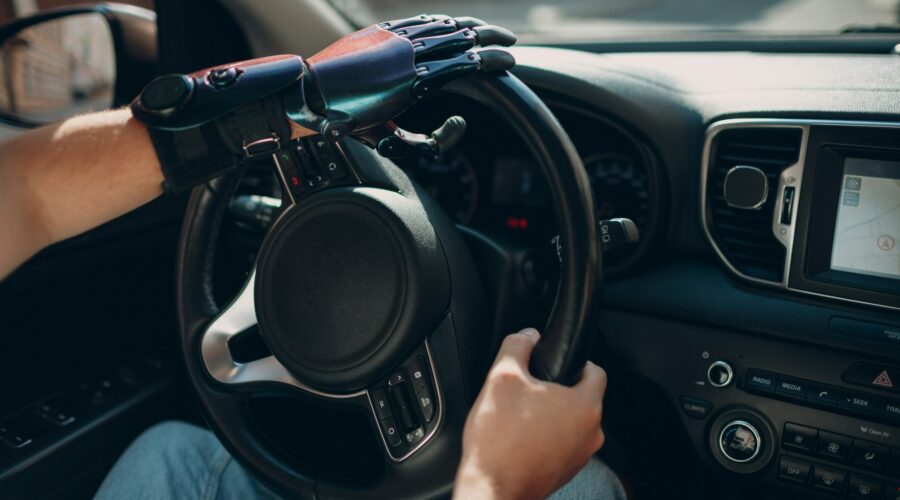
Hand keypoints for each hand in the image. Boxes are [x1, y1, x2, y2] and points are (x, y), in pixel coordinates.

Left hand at [298, 14, 515, 138]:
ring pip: (441, 26)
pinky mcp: (379, 31)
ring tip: (484, 29)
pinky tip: (446, 21)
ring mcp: (394, 38)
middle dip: (489, 38)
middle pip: (460, 37)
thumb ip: (426, 140)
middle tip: (509, 42)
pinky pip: (417, 21)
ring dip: (467, 26)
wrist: (308, 95)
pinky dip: (438, 21)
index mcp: (415, 79)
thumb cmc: (347, 124)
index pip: (465, 62)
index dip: (491, 60)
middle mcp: (408, 53)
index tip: (510, 61)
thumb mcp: (391, 138)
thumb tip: (457, 123)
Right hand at [454, 328, 607, 499]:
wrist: (492, 488)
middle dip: (557, 390)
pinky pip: (561, 444)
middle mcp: (591, 434)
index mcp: (585, 406)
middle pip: (582, 398)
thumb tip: (527, 335)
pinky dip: (545, 438)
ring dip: (551, 415)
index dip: (575, 361)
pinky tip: (520, 438)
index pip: (596, 371)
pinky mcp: (565, 472)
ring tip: (520, 416)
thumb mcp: (501, 377)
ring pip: (571, 423)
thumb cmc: (499, 439)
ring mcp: (580, 457)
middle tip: (528, 389)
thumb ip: (517, 346)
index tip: (554, 362)